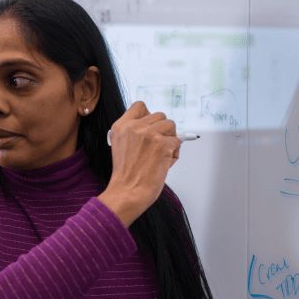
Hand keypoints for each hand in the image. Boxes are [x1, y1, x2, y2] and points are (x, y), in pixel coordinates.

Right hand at [99, 101, 180, 226]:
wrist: (127, 192)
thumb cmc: (127, 175)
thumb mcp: (121, 146)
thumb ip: (135, 133)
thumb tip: (158, 126)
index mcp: (120, 126)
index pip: (140, 106)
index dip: (149, 116)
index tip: (152, 127)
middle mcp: (134, 127)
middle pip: (160, 115)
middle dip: (163, 129)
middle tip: (159, 145)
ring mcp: (149, 134)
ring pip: (171, 125)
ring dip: (171, 138)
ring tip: (162, 154)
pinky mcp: (162, 144)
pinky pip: (178, 141)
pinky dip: (175, 153)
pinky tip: (164, 163)